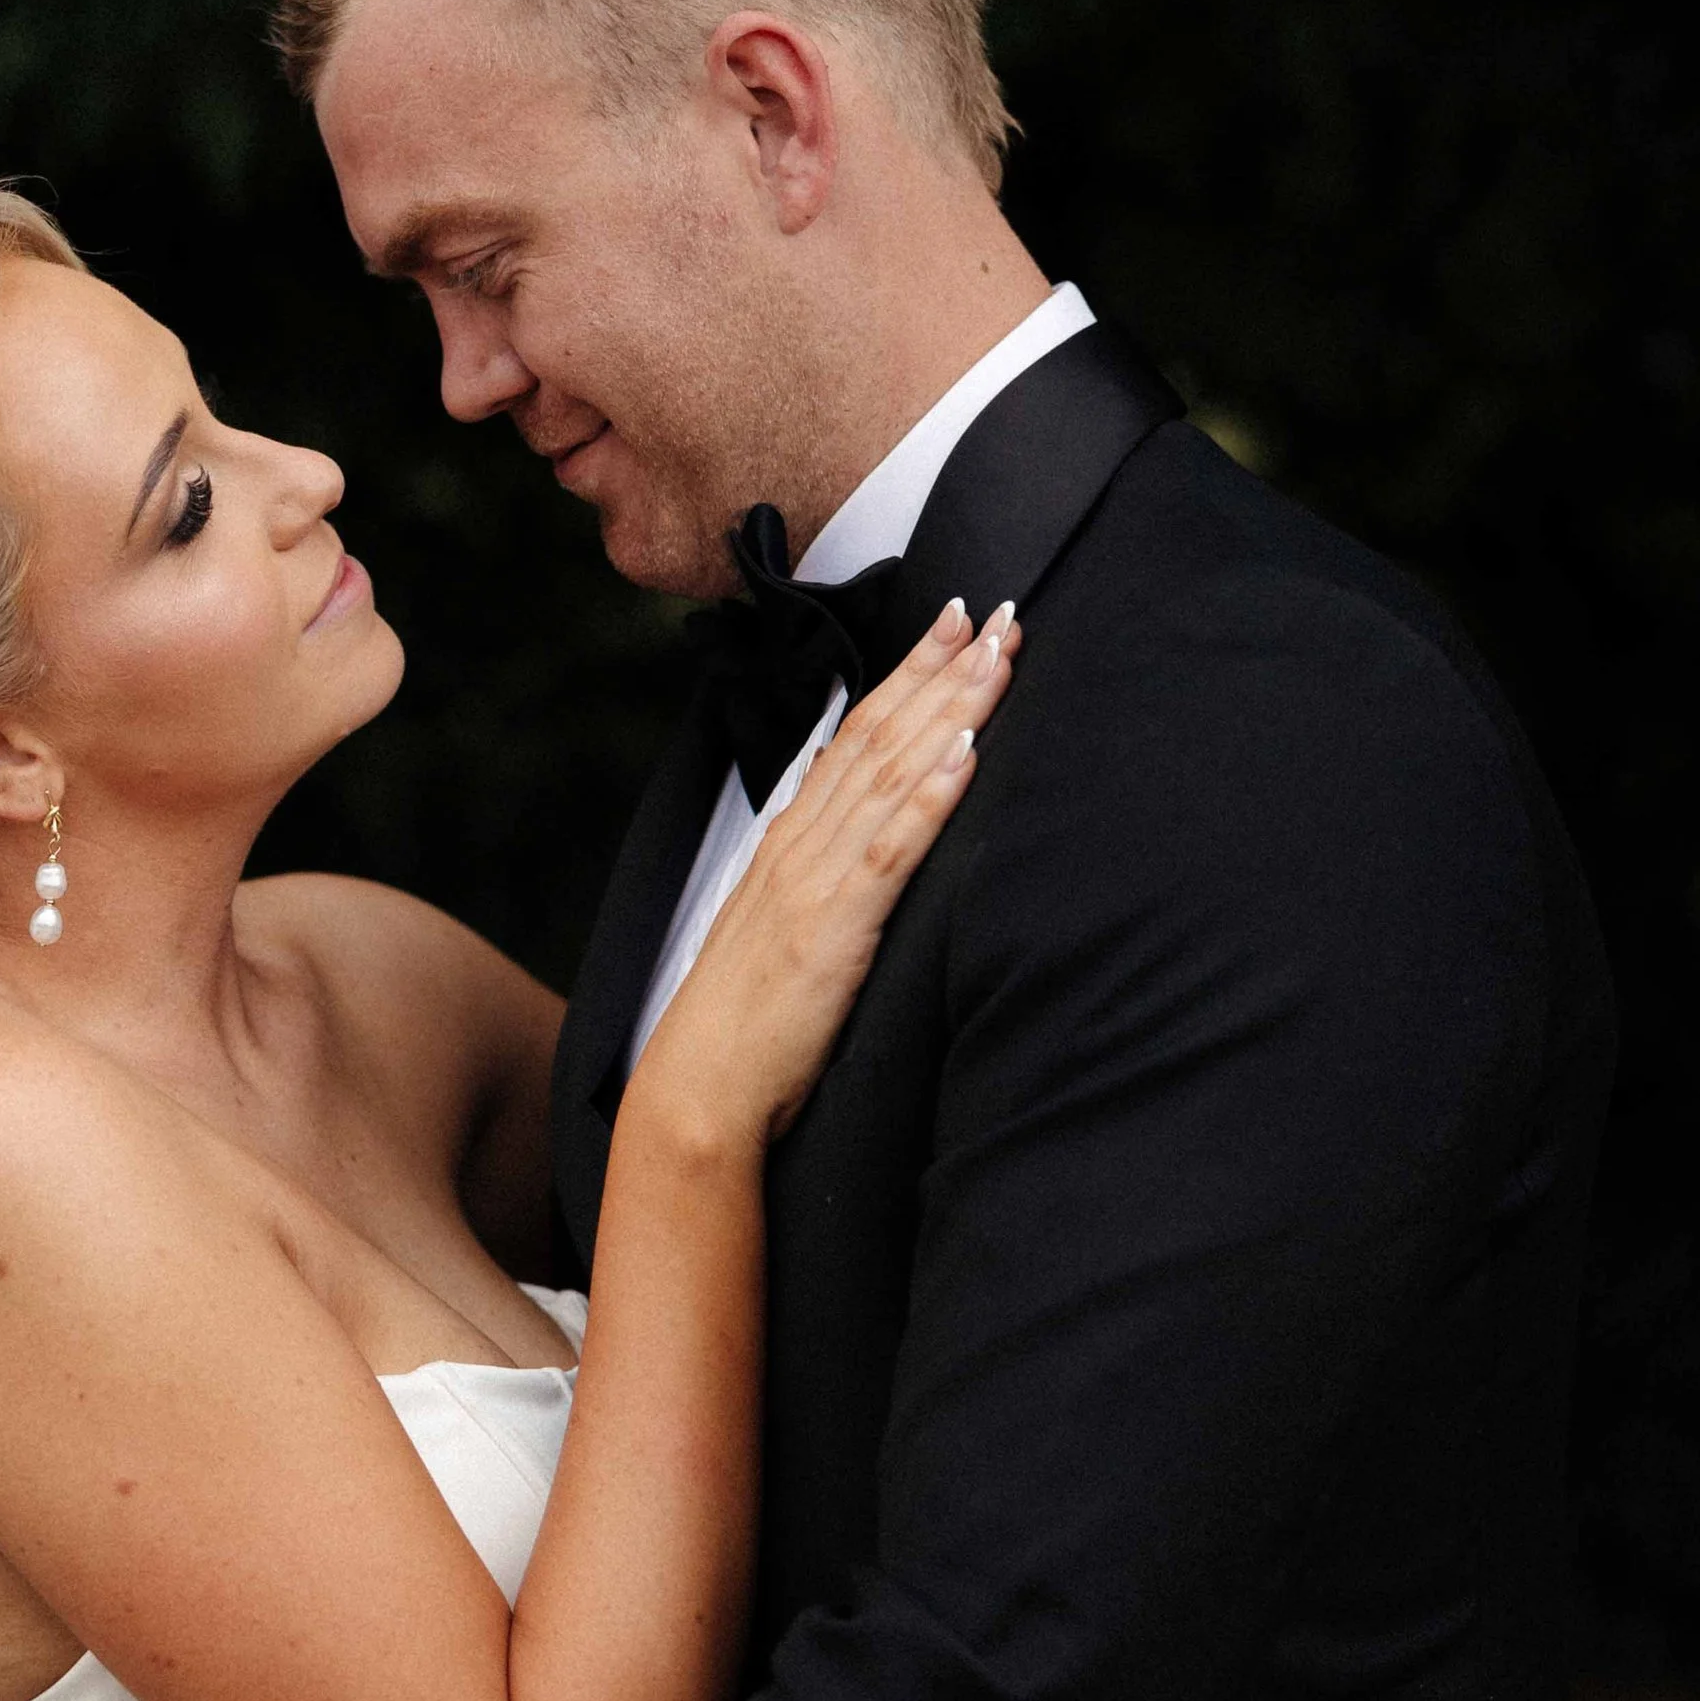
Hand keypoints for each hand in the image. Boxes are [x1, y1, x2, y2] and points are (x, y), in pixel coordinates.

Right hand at [636, 596, 1017, 1152]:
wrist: (699, 1089)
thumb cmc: (741, 1024)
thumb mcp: (778, 927)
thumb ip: (812, 868)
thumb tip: (842, 812)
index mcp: (790, 843)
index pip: (856, 735)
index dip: (909, 675)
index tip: (956, 625)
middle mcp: (801, 847)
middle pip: (880, 736)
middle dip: (943, 670)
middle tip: (1000, 611)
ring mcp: (815, 882)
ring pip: (890, 775)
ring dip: (949, 710)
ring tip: (999, 657)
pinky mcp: (835, 929)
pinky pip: (890, 851)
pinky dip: (929, 796)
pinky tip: (965, 752)